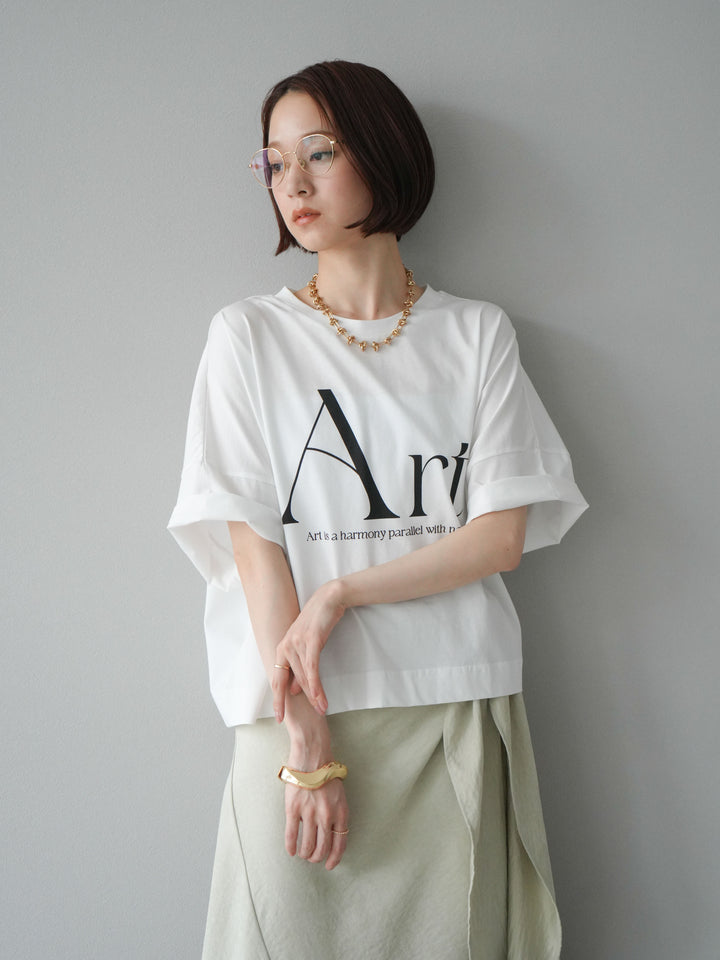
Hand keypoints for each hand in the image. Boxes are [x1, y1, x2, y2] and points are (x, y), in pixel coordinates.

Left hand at [273, 580, 346, 718]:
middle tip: (295, 722)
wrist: (328, 599)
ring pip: (303, 677)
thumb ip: (300, 666)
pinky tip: (321, 698)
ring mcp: (297, 643)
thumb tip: (296, 689)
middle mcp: (285, 646)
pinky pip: (312, 669)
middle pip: (289, 681)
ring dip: (313, 696)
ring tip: (321, 710)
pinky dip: (317, 685)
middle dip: (295, 703)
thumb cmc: (318, 622)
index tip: (279, 717)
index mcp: (281, 648)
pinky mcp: (310, 641)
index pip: (277, 679)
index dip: (277, 700)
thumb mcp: (306, 645)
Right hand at [284, 779, 348, 869]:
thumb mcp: (340, 795)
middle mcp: (327, 816)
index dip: (334, 858)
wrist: (312, 757)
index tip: (329, 865)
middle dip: (317, 857)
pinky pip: (292, 834)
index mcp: (341, 813)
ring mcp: (310, 814)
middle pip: (323, 848)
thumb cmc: (326, 773)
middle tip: (313, 858)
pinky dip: (291, 846)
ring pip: (307, 845)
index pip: (340, 844)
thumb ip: (337, 813)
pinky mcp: (293, 809)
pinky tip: (290, 851)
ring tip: (303, 854)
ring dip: (305, 854)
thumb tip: (332, 832)